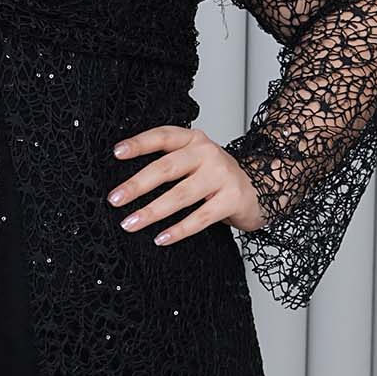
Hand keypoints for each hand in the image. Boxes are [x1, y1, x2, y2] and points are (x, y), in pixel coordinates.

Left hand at [108, 125, 264, 242]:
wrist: (261, 188)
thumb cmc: (217, 177)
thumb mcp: (195, 160)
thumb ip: (169, 162)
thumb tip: (126, 183)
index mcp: (193, 140)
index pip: (162, 136)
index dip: (139, 144)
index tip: (116, 153)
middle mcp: (207, 153)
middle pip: (166, 168)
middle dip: (137, 185)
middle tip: (114, 199)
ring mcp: (221, 175)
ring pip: (180, 195)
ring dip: (152, 211)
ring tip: (130, 224)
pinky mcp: (232, 199)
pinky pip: (200, 217)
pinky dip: (179, 230)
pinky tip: (161, 238)